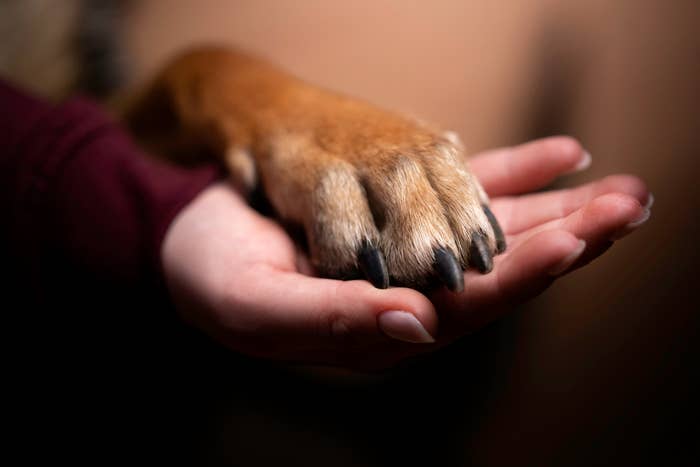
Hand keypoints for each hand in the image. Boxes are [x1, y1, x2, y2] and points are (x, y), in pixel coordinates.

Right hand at [161, 137, 650, 368]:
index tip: (573, 245)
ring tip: (620, 190)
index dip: (522, 277)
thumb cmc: (214, 278)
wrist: (193, 239)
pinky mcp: (401, 214)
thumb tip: (418, 324)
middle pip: (502, 269)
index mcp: (380, 328)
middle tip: (631, 208)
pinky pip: (466, 191)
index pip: (468, 307)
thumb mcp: (259, 307)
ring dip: (558, 209)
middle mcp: (409, 292)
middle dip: (567, 240)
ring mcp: (410, 252)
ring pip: (497, 230)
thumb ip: (338, 321)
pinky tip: (561, 156)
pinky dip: (514, 174)